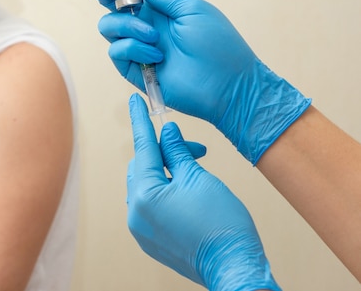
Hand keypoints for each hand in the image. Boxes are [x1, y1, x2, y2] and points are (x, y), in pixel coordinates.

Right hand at [92, 0, 310, 163]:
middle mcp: (146, 20)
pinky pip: (116, 49)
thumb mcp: (191, 8)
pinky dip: (133, 49)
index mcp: (161, 2)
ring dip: (129, 27)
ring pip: (109, 24)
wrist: (227, 86)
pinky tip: (155, 57)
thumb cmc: (219, 46)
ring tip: (154, 39)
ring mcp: (138, 43)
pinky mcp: (133, 66)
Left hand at [127, 94, 280, 290]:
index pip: (143, 148)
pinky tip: (186, 190)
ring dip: (166, 172)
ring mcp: (141, 229)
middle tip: (194, 150)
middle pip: (143, 167)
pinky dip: (165, 191)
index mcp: (145, 195)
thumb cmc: (222, 225)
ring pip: (147, 185)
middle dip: (166, 153)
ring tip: (195, 170)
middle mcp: (136, 213)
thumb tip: (167, 133)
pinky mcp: (151, 239)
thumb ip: (177, 152)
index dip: (141, 121)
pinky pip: (150, 205)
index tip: (135, 101)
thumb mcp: (199, 178)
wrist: (234, 267)